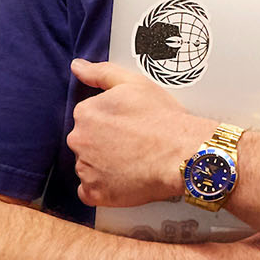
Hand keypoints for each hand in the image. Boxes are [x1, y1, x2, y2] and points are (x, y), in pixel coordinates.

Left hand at [66, 59, 214, 207]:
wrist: (181, 153)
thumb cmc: (163, 118)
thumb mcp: (134, 83)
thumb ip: (100, 72)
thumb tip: (77, 66)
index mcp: (86, 113)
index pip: (88, 118)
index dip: (110, 121)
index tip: (128, 124)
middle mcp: (79, 140)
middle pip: (86, 141)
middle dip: (104, 143)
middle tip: (132, 143)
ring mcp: (85, 169)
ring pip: (88, 166)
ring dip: (104, 165)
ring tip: (132, 160)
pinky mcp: (95, 193)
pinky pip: (90, 191)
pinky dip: (103, 187)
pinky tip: (124, 179)